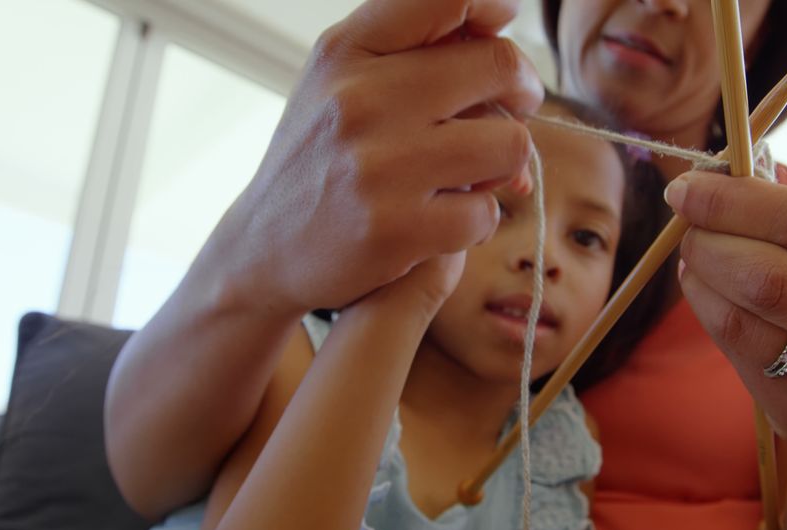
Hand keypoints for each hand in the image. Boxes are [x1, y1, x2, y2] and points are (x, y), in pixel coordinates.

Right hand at [200, 0, 542, 315]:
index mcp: (347, 51)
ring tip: (473, 173)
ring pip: (511, 145)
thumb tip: (503, 15)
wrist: (264, 249)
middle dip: (522, 92)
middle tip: (510, 112)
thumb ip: (409, 42)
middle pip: (500, 68)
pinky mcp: (396, 230)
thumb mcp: (340, 79)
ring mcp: (380, 166)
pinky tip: (445, 220)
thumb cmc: (323, 158)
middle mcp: (361, 99)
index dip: (493, 9)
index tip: (500, 30)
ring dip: (504, 165)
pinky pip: (486, 212)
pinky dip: (476, 221)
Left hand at [665, 172, 786, 462]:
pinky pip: (744, 357)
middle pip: (773, 278)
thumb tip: (716, 179)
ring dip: (703, 280)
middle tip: (687, 227)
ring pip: (750, 322)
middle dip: (712, 242)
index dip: (736, 202)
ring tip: (694, 257)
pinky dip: (711, 314)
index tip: (686, 187)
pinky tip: (705, 291)